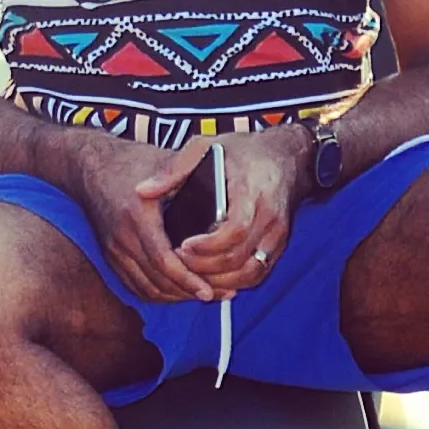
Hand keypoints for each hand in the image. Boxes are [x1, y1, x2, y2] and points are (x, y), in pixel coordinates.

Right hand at [73, 135, 217, 304]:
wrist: (89, 166)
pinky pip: (135, 286)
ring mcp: (113, 249)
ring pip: (146, 288)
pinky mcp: (110, 256)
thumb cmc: (131, 163)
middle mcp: (121, 237)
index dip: (187, 280)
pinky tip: (180, 291)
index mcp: (137, 215)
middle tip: (220, 294)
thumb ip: (189, 179)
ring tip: (205, 294)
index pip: (162, 260)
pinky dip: (158, 294)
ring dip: (175, 296)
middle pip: (156, 280)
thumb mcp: (162, 163)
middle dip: (189, 292)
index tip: (210, 291)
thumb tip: (221, 197)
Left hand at [171, 125, 310, 296]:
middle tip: (178, 262)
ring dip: (218, 279)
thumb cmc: (242, 151)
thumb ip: (174, 169)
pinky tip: (210, 278)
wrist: (286, 157)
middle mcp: (270, 217)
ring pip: (250, 272)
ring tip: (190, 271)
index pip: (235, 229)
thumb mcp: (206, 147)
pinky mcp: (279, 246)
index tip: (182, 246)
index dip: (208, 245)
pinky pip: (258, 274)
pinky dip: (234, 282)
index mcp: (252, 191)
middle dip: (205, 266)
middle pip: (239, 256)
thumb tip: (142, 190)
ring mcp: (278, 234)